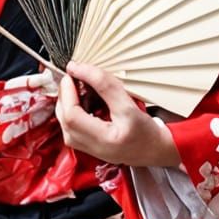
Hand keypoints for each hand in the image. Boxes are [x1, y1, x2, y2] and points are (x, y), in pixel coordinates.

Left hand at [55, 61, 181, 167]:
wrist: (155, 150)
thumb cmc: (147, 131)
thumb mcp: (129, 105)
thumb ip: (105, 86)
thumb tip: (80, 69)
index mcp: (104, 140)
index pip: (73, 114)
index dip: (68, 90)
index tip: (73, 70)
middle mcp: (91, 148)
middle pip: (63, 118)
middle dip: (65, 93)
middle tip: (74, 75)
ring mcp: (87, 149)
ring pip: (63, 122)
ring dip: (67, 100)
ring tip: (77, 86)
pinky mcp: (86, 146)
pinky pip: (69, 126)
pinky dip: (71, 109)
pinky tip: (81, 99)